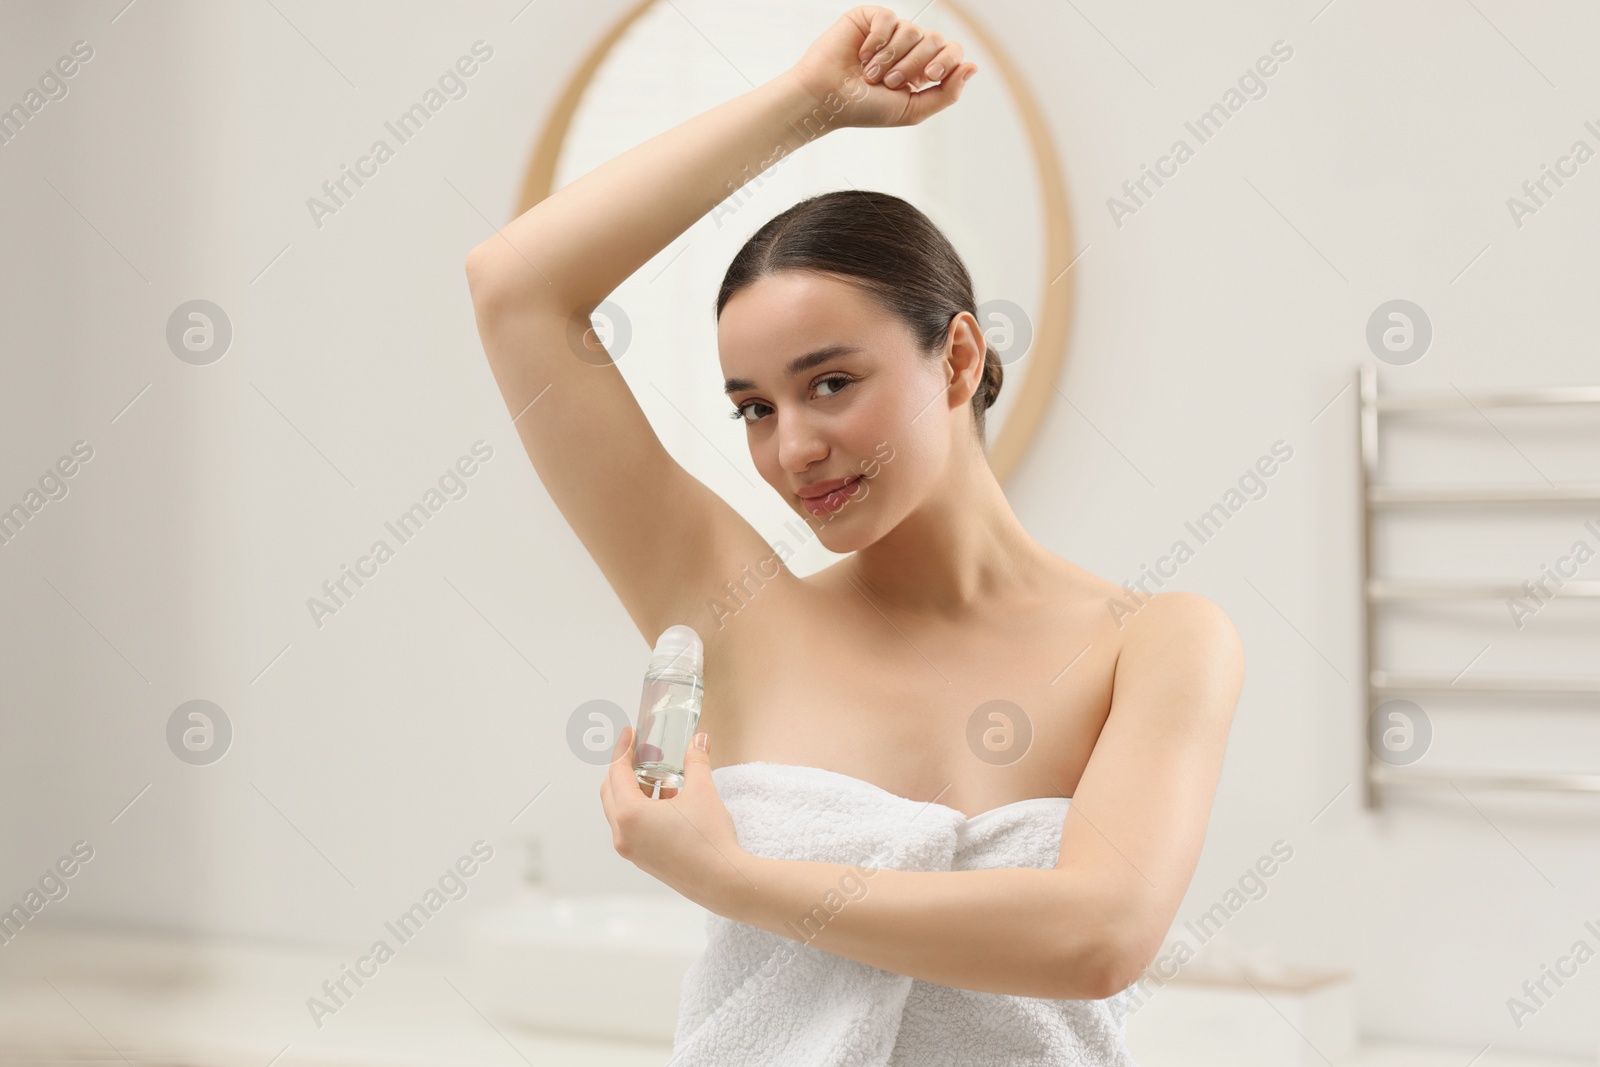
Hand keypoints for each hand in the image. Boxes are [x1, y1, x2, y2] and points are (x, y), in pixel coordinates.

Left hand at [599, 726, 749, 912]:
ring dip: (634, 789)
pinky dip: (642, 809)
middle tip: (641, 752)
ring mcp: (631, 850)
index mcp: (630, 815)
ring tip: (658, 774)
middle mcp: (622, 834)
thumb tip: (699, 740)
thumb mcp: (703, 792)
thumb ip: (696, 761)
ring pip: (620, 811)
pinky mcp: (642, 859)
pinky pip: (632, 827)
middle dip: (624, 768)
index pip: (617, 772)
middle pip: (611, 791)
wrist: (722, 881)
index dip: (623, 749)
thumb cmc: (709, 838)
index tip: (630, 733)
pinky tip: (668, 799)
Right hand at [787, 5, 977, 129]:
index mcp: (920, 69)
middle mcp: (908, 48)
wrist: (827, 100)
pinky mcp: (870, 19)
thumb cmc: (864, 109)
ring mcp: (889, 33)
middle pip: (934, 40)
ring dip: (891, 57)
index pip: (951, 52)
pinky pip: (888, 19)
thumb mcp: (912, 110)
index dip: (945, 62)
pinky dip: (877, 41)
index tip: (926, 78)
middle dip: (913, 64)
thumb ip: (947, 93)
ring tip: (870, 74)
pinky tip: (862, 55)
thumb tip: (972, 67)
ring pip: (912, 30)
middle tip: (889, 82)